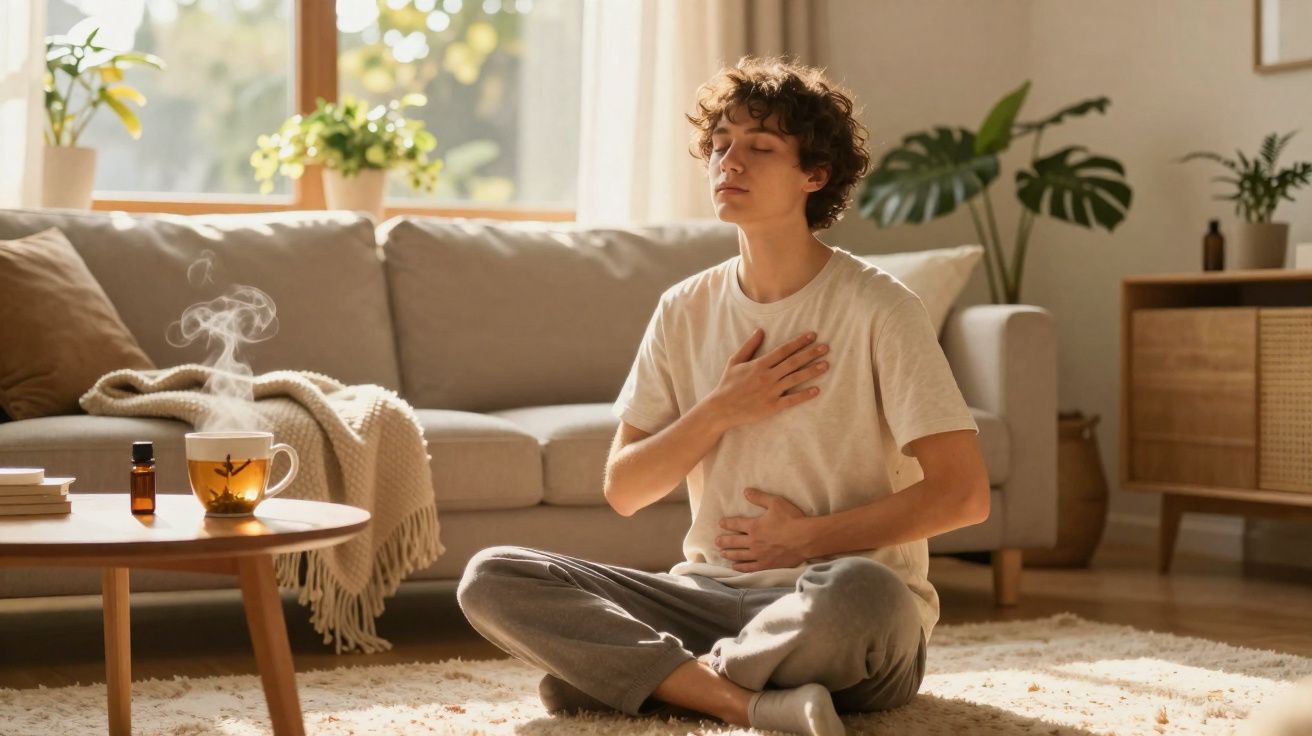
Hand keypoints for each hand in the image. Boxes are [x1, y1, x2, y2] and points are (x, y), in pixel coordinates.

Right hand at [705, 328, 828, 430]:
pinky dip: (804, 395)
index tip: (812, 335)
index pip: (783, 350)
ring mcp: (770, 392)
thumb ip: (749, 346)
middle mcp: (767, 376)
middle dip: (810, 353)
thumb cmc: (727, 384)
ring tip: (826, 365)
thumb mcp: (735, 361)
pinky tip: (816, 390)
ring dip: (812, 371)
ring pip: (795, 379)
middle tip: (826, 347)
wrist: (721, 409)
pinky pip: (791, 400)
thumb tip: (760, 330)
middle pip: (793, 362)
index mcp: (759, 364)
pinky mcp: (772, 406)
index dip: (799, 342)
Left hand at [715, 488, 812, 572]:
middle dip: (723, 541)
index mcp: (754, 526)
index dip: (727, 523)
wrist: (806, 539)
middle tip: (716, 541)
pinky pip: (750, 567)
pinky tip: (735, 567)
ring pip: (739, 556)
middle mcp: (753, 542)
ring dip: (729, 554)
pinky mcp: (767, 565)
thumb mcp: (776, 503)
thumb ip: (760, 497)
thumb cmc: (792, 519)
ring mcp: (759, 555)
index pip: (736, 524)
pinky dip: (740, 567)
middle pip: (733, 542)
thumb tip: (746, 491)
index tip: (720, 523)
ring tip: (722, 553)